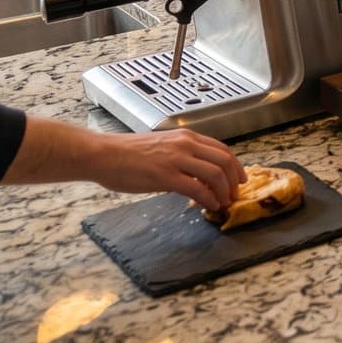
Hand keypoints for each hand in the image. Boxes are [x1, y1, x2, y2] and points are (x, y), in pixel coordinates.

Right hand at [80, 126, 245, 210]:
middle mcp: (185, 144)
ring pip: (216, 174)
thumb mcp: (162, 147)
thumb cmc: (125, 153)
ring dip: (224, 191)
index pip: (222, 149)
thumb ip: (181, 156)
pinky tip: (210, 205)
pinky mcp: (165, 176)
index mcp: (186, 137)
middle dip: (234, 179)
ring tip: (223, 201)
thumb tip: (196, 173)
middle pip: (225, 160)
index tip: (239, 178)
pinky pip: (197, 188)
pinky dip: (209, 198)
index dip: (236, 165)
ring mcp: (176, 160)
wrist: (102, 155)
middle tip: (234, 193)